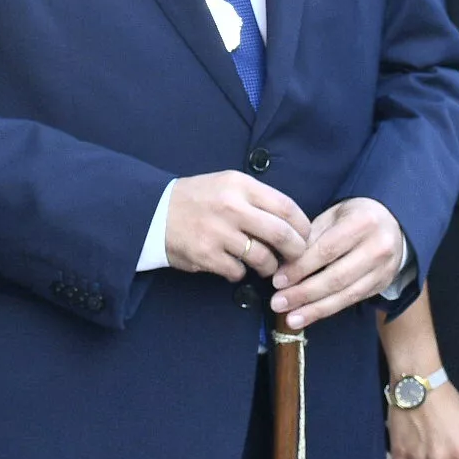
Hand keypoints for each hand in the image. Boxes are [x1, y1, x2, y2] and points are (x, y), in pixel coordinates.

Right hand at [163, 170, 311, 282]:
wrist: (153, 211)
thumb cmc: (198, 199)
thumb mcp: (227, 184)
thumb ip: (257, 199)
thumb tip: (292, 223)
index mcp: (241, 185)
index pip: (287, 207)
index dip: (303, 226)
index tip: (305, 236)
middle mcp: (232, 207)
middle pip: (281, 234)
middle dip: (295, 251)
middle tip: (296, 258)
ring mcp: (218, 232)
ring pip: (263, 258)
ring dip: (269, 267)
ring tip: (266, 266)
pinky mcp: (206, 255)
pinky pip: (238, 271)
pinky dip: (241, 273)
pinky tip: (235, 266)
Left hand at [272, 198, 407, 329]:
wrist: (393, 224)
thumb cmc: (355, 217)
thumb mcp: (333, 215)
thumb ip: (311, 237)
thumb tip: (284, 264)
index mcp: (362, 223)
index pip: (326, 250)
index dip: (300, 268)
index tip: (277, 280)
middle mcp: (378, 247)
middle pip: (336, 277)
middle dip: (304, 293)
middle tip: (278, 303)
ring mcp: (383, 269)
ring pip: (346, 294)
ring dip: (315, 309)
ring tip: (291, 319)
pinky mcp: (382, 284)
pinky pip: (352, 300)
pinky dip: (328, 310)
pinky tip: (308, 316)